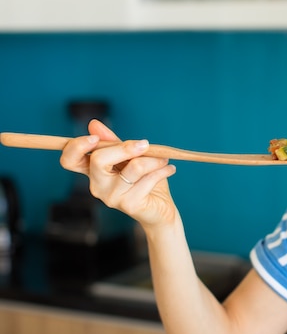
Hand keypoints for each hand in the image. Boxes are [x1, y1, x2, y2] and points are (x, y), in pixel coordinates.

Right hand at [59, 119, 177, 227]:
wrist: (160, 210)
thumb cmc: (144, 181)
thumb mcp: (129, 158)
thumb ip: (114, 143)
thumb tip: (93, 124)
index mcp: (94, 172)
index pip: (70, 160)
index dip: (76, 147)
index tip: (94, 137)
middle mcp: (98, 185)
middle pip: (98, 160)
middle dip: (124, 147)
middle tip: (145, 144)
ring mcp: (112, 197)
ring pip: (133, 167)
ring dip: (153, 160)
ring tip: (164, 159)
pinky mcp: (129, 204)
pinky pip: (148, 178)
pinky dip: (162, 170)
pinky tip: (169, 169)